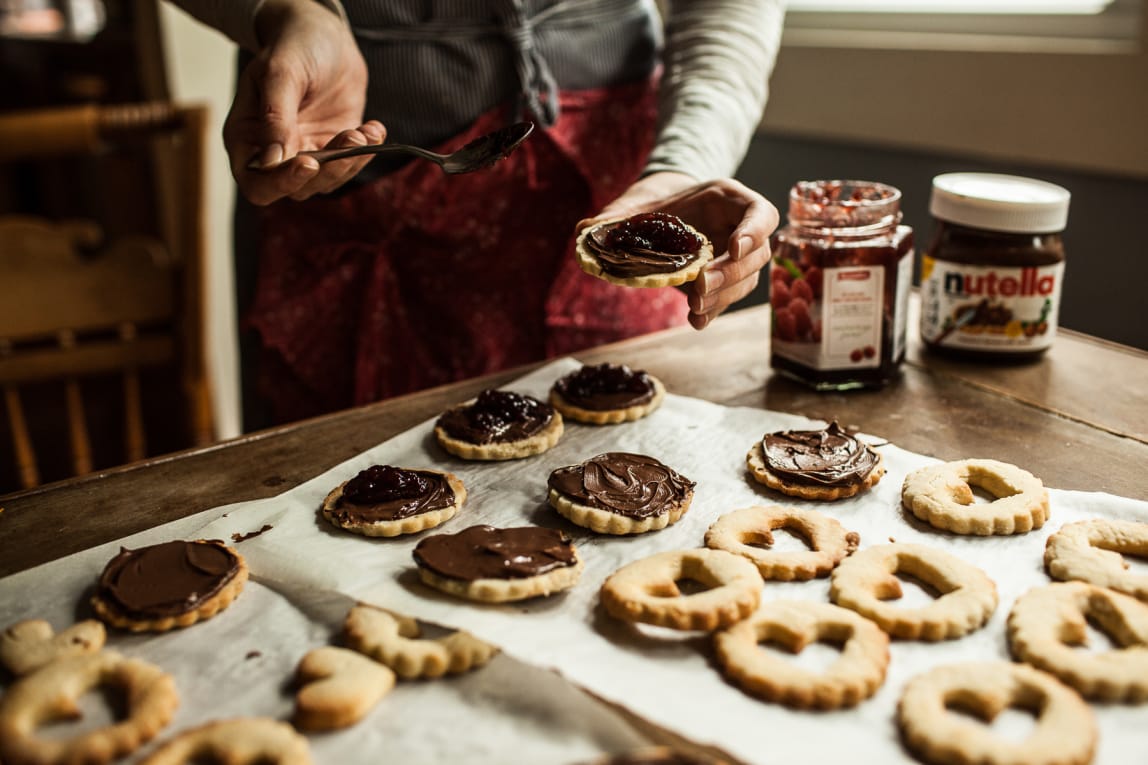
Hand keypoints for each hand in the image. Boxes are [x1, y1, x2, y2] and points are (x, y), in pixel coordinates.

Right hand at [223, 0, 379, 204]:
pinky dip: (365, 153)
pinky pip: (349, 166)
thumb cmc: (293, 47)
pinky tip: (373, 129)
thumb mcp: (280, 73)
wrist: (323, 34)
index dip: (281, 182)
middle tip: (351, 136)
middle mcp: (273, 151)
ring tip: (365, 131)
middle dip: (328, 169)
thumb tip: (271, 161)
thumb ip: (275, 116)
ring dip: (350, 161)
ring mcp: (304, 151)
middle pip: (296, 189)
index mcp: (246, 137)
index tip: (311, 162)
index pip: (257, 182)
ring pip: (326, 182)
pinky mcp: (333, 148)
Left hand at [581, 172, 778, 328]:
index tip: (732, 248)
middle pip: (756, 255)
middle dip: (730, 274)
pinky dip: (713, 311)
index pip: (761, 213)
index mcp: (729, 200)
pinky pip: (727, 298)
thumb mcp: (635, 203)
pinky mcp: (723, 281)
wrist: (658, 213)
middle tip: (700, 287)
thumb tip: (584, 229)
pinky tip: (695, 321)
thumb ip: (615, 215)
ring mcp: (735, 257)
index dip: (754, 231)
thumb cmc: (652, 203)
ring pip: (746, 280)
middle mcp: (740, 228)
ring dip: (723, 296)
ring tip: (694, 307)